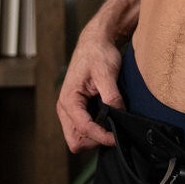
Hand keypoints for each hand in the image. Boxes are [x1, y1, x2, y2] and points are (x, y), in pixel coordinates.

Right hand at [56, 20, 123, 151]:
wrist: (95, 42)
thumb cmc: (98, 54)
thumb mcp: (107, 74)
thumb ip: (112, 96)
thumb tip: (119, 116)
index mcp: (69, 100)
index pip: (83, 129)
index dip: (101, 136)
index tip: (118, 137)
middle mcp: (64, 108)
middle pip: (75, 141)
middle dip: (94, 141)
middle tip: (114, 132)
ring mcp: (69, 110)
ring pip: (78, 138)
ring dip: (95, 137)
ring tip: (112, 125)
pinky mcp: (77, 110)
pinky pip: (82, 130)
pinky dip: (94, 131)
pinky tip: (108, 120)